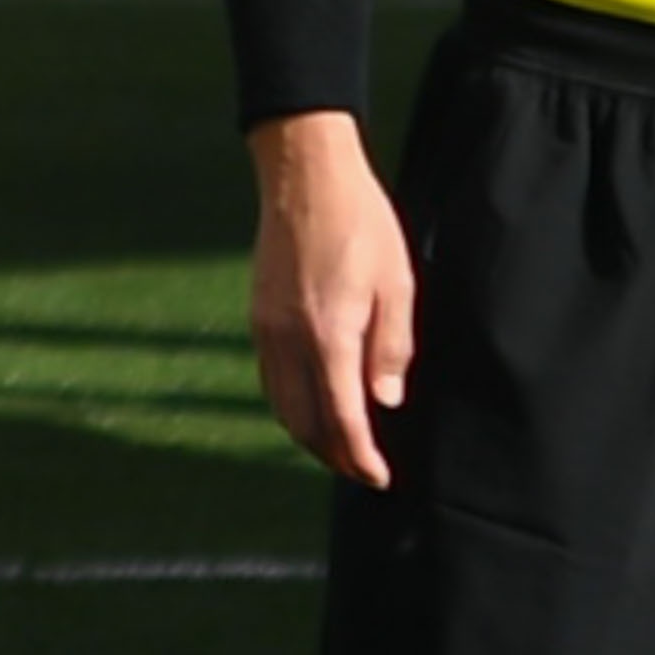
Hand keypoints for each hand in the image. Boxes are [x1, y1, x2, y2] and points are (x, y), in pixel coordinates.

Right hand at [248, 110, 414, 485]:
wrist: (304, 178)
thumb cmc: (362, 225)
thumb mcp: (397, 285)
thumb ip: (391, 347)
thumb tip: (384, 403)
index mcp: (328, 335)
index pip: (343, 419)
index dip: (361, 456)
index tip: (381, 476)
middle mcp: (288, 340)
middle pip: (304, 423)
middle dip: (333, 455)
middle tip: (362, 470)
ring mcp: (265, 329)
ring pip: (281, 405)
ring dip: (308, 436)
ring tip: (337, 448)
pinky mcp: (257, 317)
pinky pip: (270, 379)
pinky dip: (290, 405)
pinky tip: (311, 405)